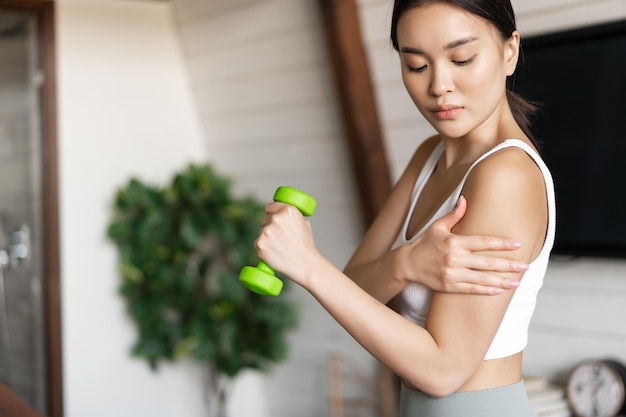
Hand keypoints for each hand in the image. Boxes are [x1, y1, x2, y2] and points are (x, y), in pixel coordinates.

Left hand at [254, 202, 320, 285]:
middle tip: (281, 238)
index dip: (272, 213)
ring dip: (267, 238)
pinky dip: (264, 248)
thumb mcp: (304, 223)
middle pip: (265, 220)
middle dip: (270, 227)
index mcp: (288, 210)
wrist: (305, 264)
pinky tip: (274, 253)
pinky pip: (258, 243)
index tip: (273, 218)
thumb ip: (290, 216)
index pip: (270, 206)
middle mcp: (276, 218)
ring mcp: (266, 231)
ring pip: (262, 232)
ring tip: (280, 247)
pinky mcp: (260, 243)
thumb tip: (281, 213)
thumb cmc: (306, 245)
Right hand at [402, 196, 527, 294]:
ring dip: (502, 281)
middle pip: (487, 262)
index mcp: (455, 242)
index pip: (483, 242)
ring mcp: (453, 274)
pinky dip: (486, 290)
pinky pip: (472, 289)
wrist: (408, 264)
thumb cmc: (425, 243)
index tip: (517, 245)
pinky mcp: (450, 286)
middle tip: (525, 266)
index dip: (501, 244)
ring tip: (517, 282)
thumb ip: (454, 215)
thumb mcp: (437, 226)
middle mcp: (455, 259)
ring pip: (482, 278)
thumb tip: (465, 199)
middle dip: (508, 265)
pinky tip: (499, 290)